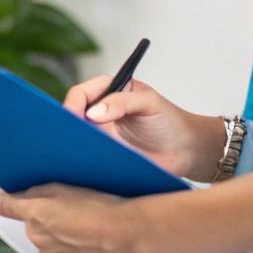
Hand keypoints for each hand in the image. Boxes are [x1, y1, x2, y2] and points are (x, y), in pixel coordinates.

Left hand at [0, 185, 151, 252]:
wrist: (127, 235)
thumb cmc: (100, 205)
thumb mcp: (64, 188)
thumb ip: (30, 193)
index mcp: (33, 213)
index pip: (4, 206)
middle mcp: (35, 237)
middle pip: (29, 224)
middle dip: (41, 217)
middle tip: (67, 209)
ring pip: (43, 240)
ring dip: (53, 234)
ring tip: (81, 226)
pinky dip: (65, 248)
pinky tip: (84, 240)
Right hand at [64, 76, 222, 180]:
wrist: (186, 152)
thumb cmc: (170, 122)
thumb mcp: (150, 103)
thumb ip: (123, 102)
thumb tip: (93, 113)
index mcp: (110, 91)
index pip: (82, 93)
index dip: (74, 103)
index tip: (74, 116)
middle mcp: (101, 112)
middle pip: (73, 114)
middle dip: (66, 122)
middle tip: (68, 134)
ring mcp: (101, 134)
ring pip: (77, 135)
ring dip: (73, 141)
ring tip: (74, 148)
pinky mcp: (104, 154)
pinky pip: (87, 155)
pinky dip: (82, 157)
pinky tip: (83, 161)